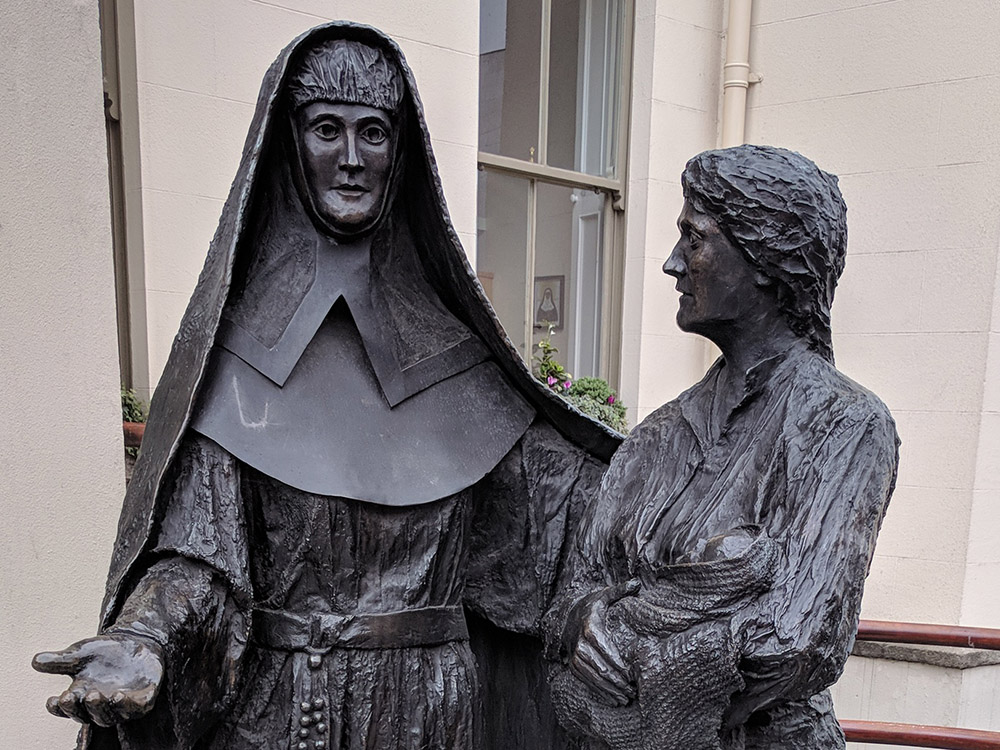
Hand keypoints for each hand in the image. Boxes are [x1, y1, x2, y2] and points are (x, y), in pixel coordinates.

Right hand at [32, 634, 163, 726]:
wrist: (136, 642)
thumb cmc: (105, 653)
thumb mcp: (80, 654)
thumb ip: (60, 660)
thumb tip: (35, 661)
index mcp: (82, 697)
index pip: (67, 710)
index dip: (59, 709)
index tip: (52, 700)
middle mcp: (101, 705)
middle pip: (87, 716)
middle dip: (78, 709)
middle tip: (72, 696)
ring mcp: (123, 705)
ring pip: (109, 717)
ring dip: (100, 709)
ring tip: (94, 695)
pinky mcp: (144, 699)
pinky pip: (136, 709)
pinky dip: (127, 706)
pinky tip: (118, 696)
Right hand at [567, 585, 637, 705]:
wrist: (568, 613)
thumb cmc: (593, 605)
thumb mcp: (605, 595)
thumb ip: (621, 590)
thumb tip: (636, 584)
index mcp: (589, 626)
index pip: (603, 648)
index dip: (616, 663)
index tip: (630, 674)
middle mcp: (578, 642)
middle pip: (597, 665)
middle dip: (615, 681)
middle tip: (631, 691)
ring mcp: (574, 654)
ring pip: (591, 676)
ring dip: (607, 689)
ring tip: (624, 698)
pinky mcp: (572, 663)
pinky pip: (585, 680)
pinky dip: (598, 691)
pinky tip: (612, 699)